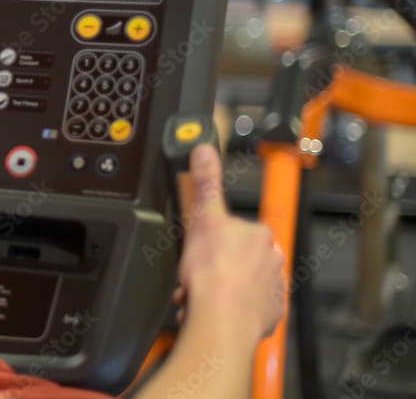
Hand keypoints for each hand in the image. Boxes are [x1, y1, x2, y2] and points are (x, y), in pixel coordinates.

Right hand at [175, 145, 284, 345]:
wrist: (222, 319)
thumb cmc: (214, 274)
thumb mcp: (203, 219)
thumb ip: (205, 183)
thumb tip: (203, 151)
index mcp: (258, 234)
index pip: (237, 230)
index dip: (215, 241)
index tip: (202, 251)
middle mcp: (271, 259)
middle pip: (241, 258)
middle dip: (219, 267)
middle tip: (198, 275)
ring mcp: (273, 288)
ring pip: (245, 284)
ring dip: (225, 289)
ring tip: (203, 296)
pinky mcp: (271, 314)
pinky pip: (252, 308)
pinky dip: (237, 310)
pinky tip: (217, 310)